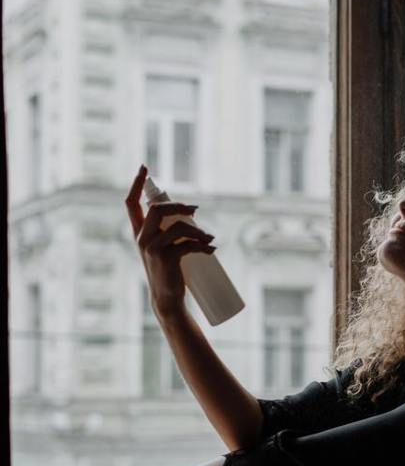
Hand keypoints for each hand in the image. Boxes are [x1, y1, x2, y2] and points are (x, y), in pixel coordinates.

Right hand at [125, 164, 215, 319]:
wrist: (167, 298)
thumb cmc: (168, 271)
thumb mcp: (164, 248)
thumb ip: (170, 230)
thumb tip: (192, 213)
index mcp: (138, 233)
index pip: (130, 203)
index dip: (136, 184)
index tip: (144, 167)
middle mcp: (141, 239)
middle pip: (156, 209)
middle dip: (179, 206)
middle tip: (195, 210)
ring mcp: (151, 249)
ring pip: (177, 227)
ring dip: (198, 231)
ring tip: (209, 239)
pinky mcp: (165, 259)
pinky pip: (187, 244)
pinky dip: (203, 246)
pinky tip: (212, 250)